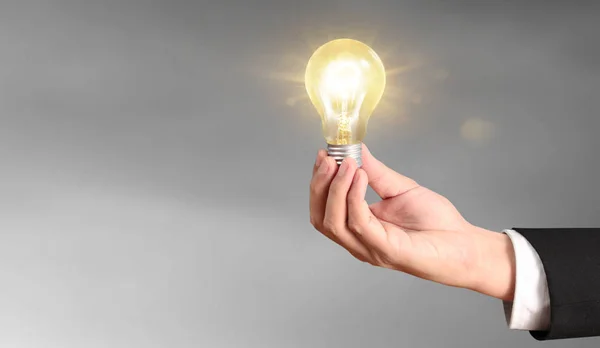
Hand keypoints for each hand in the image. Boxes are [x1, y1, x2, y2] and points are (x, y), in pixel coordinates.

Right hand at [309, 144, 515, 300]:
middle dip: (319, 185)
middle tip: (329, 158)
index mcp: (358, 227)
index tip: (324, 154)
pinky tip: (361, 176)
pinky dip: (354, 197)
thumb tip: (357, 150)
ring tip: (347, 164)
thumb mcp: (400, 189)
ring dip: (335, 189)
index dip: (319, 181)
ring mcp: (369, 248)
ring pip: (333, 221)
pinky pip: (358, 223)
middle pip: (320, 217)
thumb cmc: (437, 224)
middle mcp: (358, 241)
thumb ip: (376, 172)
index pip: (323, 208)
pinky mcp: (385, 250)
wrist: (465, 245)